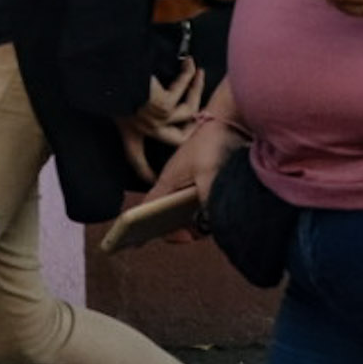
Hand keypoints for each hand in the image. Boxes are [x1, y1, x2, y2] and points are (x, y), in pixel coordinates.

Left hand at [119, 57, 205, 186]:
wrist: (101, 67)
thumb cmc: (106, 81)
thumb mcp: (116, 100)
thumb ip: (133, 105)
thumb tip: (158, 98)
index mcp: (128, 130)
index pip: (136, 158)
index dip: (145, 171)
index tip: (151, 181)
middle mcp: (143, 128)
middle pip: (178, 140)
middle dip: (194, 128)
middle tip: (201, 113)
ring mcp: (155, 118)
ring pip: (189, 111)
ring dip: (196, 89)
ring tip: (197, 73)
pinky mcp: (163, 106)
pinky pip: (183, 88)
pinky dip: (188, 74)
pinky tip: (189, 64)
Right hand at [144, 105, 242, 231]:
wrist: (228, 121)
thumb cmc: (211, 144)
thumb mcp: (210, 176)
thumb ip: (209, 202)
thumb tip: (209, 225)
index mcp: (168, 182)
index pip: (147, 207)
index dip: (137, 225)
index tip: (134, 242)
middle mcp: (175, 184)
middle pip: (166, 214)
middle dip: (174, 229)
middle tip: (187, 237)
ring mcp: (189, 183)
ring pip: (184, 211)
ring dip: (191, 223)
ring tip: (201, 230)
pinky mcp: (204, 181)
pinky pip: (199, 205)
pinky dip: (203, 214)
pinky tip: (213, 219)